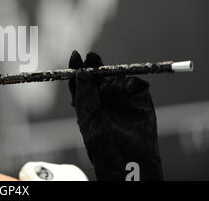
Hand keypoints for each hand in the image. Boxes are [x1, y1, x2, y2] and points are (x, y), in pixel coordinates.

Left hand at [68, 50, 163, 179]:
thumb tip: (80, 70)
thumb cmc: (104, 145)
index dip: (79, 67)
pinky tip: (128, 92)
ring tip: (110, 89)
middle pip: (98, 74)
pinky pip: (135, 83)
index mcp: (88, 103)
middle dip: (95, 65)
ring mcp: (122, 97)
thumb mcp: (89, 116)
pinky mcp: (140, 98)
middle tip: (92, 57)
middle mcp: (104, 98)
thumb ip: (85, 92)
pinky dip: (131, 84)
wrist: (131, 160)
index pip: (81, 80)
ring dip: (112, 78)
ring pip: (115, 77)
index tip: (76, 55)